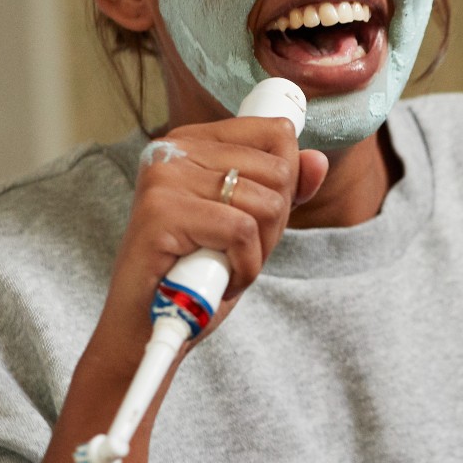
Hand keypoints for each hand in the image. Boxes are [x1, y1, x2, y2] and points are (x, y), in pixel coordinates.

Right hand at [86, 115, 325, 366]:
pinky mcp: (161, 211)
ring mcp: (165, 177)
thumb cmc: (195, 274)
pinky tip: (218, 279)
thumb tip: (318, 160)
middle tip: (237, 252)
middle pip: (279, 171)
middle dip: (274, 225)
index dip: (287, 183)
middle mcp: (174, 149)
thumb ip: (284, 189)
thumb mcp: (251, 225)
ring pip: (266, 204)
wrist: (144, 329)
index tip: (257, 217)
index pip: (276, 133)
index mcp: (194, 141)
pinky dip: (244, 267)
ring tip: (223, 265)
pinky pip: (242, 232)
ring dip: (259, 251)